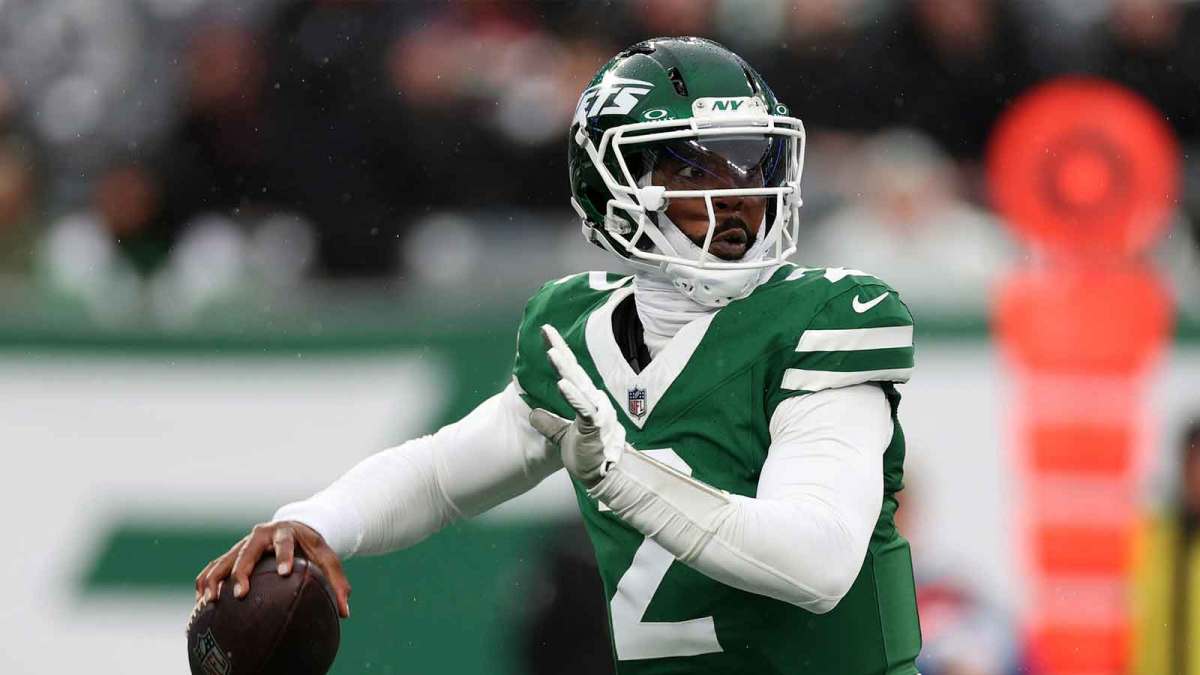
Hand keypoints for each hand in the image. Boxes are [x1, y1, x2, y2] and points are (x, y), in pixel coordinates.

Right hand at [193, 520, 351, 617]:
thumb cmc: (312, 547)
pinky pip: (213, 567)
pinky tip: (201, 603)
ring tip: (210, 602)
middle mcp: (260, 535)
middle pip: (247, 551)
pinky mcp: (230, 554)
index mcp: (285, 532)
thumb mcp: (328, 559)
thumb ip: (337, 583)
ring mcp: (242, 544)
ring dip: (215, 579)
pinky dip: (205, 582)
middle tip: (240, 593)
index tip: (284, 572)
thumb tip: (345, 612)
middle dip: (242, 571)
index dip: (283, 555)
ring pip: (223, 560)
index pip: (284, 542)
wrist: (294, 528)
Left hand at [528, 324, 624, 485]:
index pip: (570, 372)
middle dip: (559, 349)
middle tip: (546, 329)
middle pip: (573, 371)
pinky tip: (562, 384)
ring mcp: (596, 413)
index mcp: (585, 401)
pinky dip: (573, 396)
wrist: (607, 478)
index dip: (559, 352)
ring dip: (564, 369)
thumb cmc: (589, 456)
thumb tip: (533, 413)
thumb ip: (549, 424)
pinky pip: (583, 409)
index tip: (546, 334)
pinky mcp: (595, 427)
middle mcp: (593, 401)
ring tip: (552, 352)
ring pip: (578, 386)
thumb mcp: (562, 438)